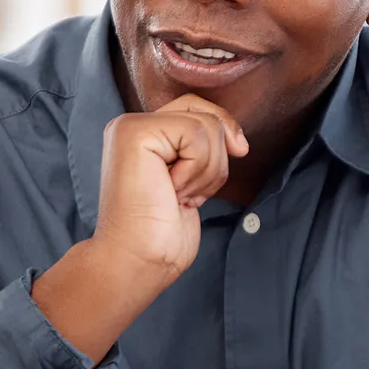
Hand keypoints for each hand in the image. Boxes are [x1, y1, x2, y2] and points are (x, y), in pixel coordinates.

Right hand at [32, 95, 245, 361]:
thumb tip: (237, 139)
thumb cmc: (161, 233)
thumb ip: (202, 150)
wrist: (135, 261)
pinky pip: (195, 135)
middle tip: (188, 192)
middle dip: (216, 157)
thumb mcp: (192, 180)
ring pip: (206, 126)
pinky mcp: (134, 134)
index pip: (197, 107)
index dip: (224, 128)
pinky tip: (173, 191)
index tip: (239, 154)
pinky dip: (197, 171)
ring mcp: (130, 127)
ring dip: (206, 172)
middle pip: (205, 112)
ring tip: (178, 195)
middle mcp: (130, 124)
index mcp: (142, 134)